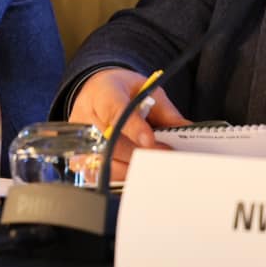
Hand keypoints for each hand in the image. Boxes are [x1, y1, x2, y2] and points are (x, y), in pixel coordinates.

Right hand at [70, 67, 186, 181]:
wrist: (95, 91)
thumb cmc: (122, 91)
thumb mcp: (147, 90)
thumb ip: (164, 111)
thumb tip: (186, 129)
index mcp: (103, 94)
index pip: (115, 111)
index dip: (133, 127)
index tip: (149, 140)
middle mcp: (86, 118)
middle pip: (114, 144)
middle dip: (143, 153)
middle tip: (167, 157)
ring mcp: (80, 141)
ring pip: (108, 164)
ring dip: (135, 168)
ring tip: (155, 165)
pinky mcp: (80, 158)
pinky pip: (102, 176)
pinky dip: (123, 176)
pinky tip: (137, 171)